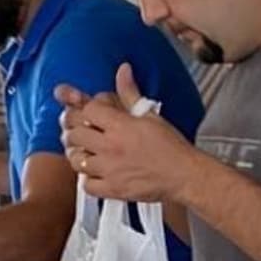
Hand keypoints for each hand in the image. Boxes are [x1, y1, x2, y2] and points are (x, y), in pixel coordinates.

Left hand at [57, 64, 192, 205]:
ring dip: (79, 154)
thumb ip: (130, 92)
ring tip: (87, 151)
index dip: (85, 110)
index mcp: (121, 125)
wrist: (184, 175)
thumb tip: (123, 72)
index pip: (87, 110)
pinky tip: (96, 173)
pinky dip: (88, 180)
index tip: (89, 114)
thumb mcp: (150, 114)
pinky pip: (87, 186)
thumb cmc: (171, 148)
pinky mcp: (113, 189)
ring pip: (76, 160)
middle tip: (81, 131)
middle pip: (75, 134)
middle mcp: (111, 147)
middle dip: (75, 131)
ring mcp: (110, 169)